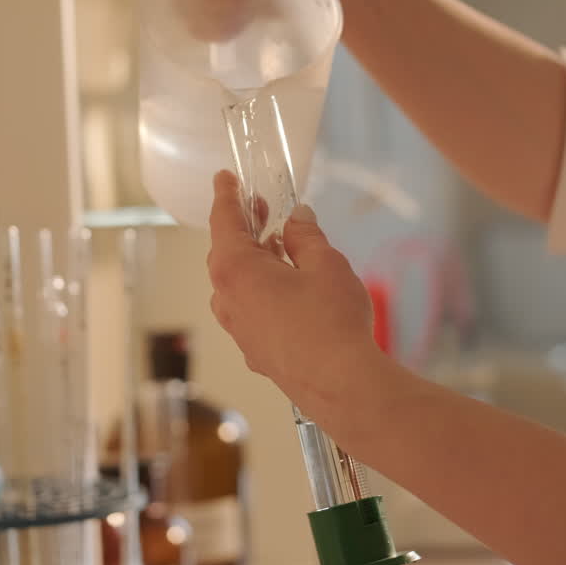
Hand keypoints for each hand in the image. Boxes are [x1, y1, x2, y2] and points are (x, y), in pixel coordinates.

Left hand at [206, 171, 377, 404]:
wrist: (341, 386)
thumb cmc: (332, 321)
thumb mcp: (324, 263)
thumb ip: (305, 236)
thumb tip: (297, 218)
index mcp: (236, 270)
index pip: (223, 221)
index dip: (226, 195)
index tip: (224, 178)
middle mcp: (228, 301)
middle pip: (225, 254)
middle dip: (243, 228)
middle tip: (262, 208)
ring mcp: (239, 330)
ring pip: (236, 286)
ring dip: (253, 262)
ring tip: (279, 248)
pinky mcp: (256, 352)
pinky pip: (249, 311)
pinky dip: (260, 291)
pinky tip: (287, 290)